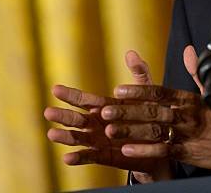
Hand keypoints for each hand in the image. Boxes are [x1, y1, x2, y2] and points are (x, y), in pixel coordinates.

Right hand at [44, 51, 171, 179]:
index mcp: (104, 106)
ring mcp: (99, 140)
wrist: (162, 143)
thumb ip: (140, 74)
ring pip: (78, 138)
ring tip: (52, 133)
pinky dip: (78, 158)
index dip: (70, 94)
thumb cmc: (151, 115)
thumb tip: (131, 52)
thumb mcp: (147, 92)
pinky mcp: (105, 156)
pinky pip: (89, 157)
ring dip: (65, 136)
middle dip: (63, 116)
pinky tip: (67, 158)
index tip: (55, 88)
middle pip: (76, 119)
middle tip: (48, 112)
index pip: (84, 99)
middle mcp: (97, 123)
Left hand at [101, 46, 210, 171]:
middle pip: (153, 111)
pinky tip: (128, 151)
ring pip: (156, 130)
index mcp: (191, 98)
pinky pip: (165, 150)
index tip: (118, 90)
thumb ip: (195, 72)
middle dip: (127, 111)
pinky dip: (146, 150)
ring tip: (110, 131)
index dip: (138, 91)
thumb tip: (188, 50)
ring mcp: (189, 133)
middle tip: (105, 111)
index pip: (160, 92)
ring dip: (131, 131)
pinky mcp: (191, 152)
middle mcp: (188, 114)